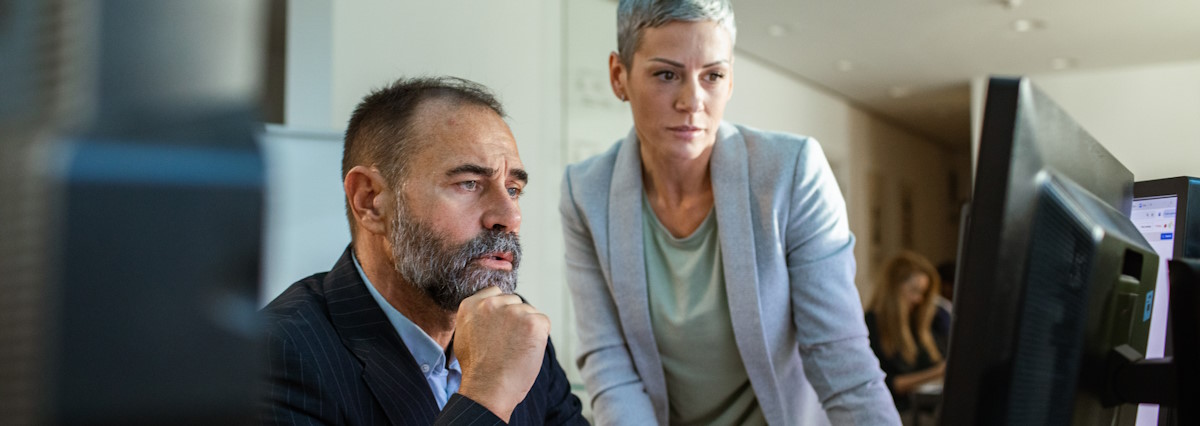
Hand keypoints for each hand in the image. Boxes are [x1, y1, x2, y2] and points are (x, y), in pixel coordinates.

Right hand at [453, 286, 549, 421]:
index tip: (501, 327)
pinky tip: (527, 351)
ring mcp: (513, 312)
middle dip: (515, 319)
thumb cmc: (477, 370)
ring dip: (528, 328)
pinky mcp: (532, 322)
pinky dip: (540, 336)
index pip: (495, 293)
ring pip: (530, 312)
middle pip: (514, 302)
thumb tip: (491, 312)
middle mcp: (491, 304)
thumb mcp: (464, 336)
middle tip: (509, 343)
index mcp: (471, 305)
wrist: (487, 390)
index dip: (501, 311)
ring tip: (516, 350)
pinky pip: (543, 322)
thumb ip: (477, 317)